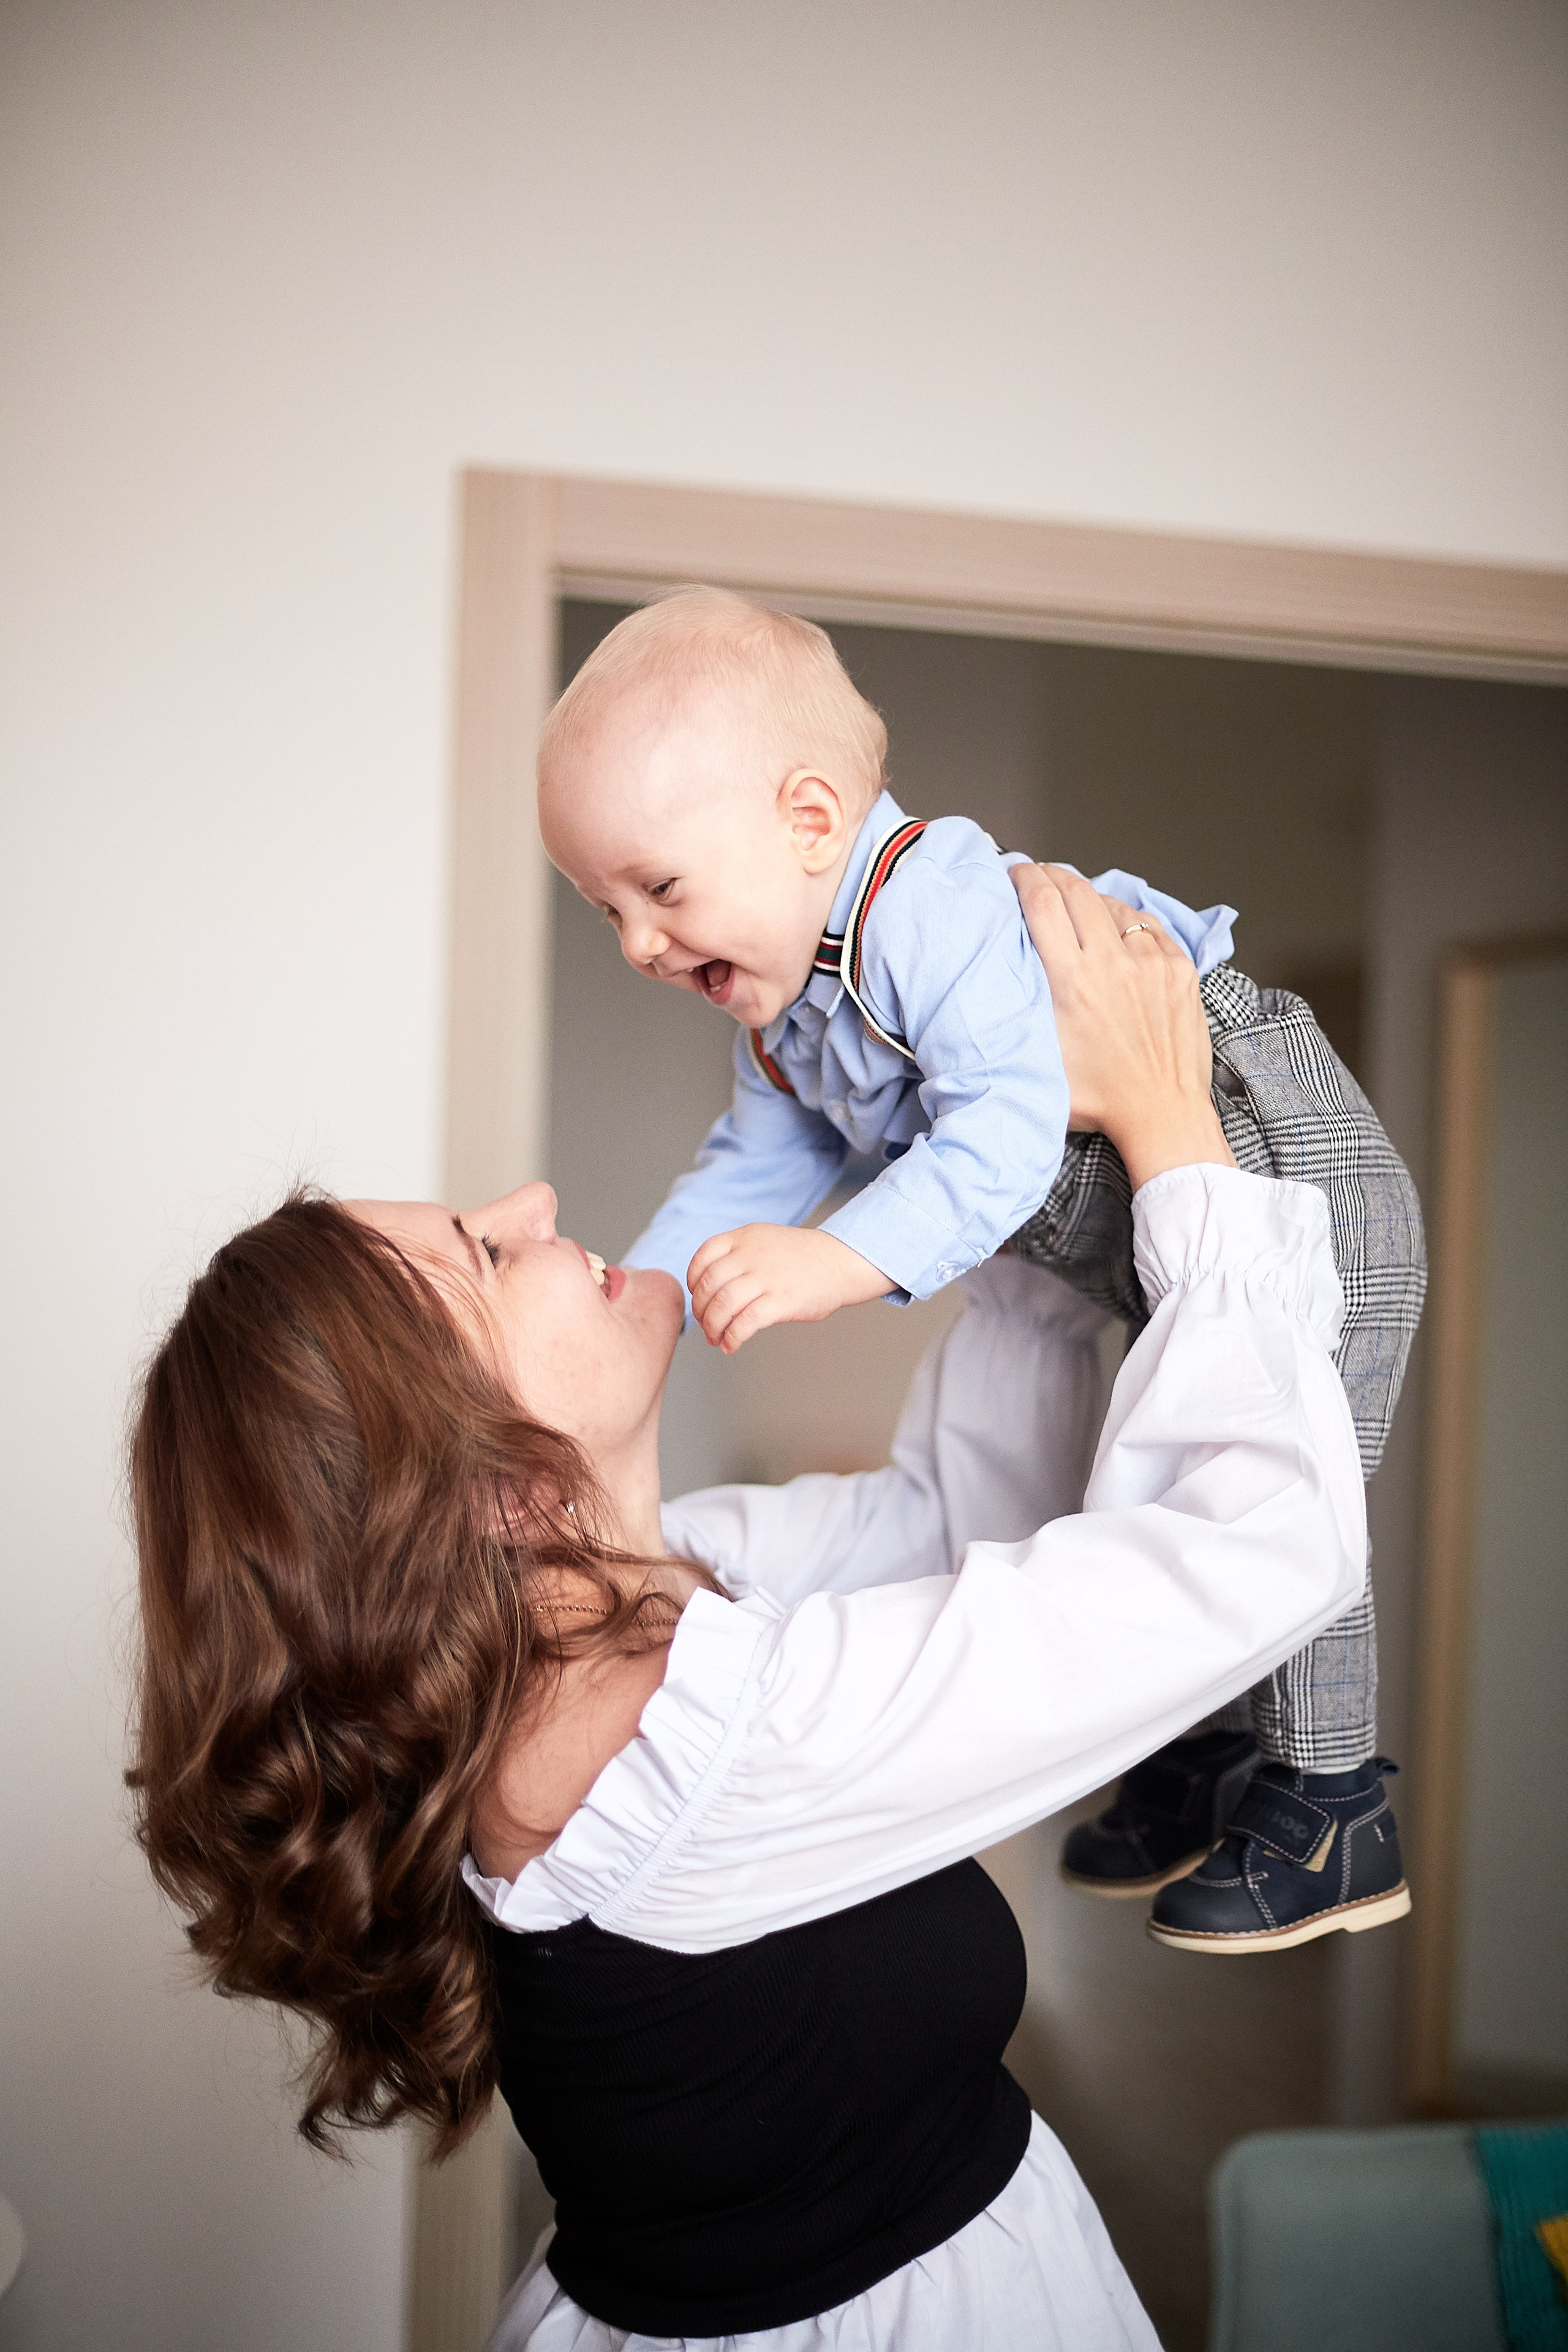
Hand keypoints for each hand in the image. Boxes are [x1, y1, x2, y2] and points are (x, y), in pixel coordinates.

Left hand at [687, 1223, 893, 1352]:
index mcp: (745, 1237)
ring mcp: (765, 1277)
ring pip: (721, 1306)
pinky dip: (732, 1338)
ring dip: (712, 1328)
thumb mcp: (765, 1240)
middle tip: (706, 1325)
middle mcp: (751, 1255)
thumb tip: (711, 1289)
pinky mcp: (779, 1301)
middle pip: (708, 1286)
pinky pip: (743, 1324)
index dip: (694, 1281)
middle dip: (701, 1311)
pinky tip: (731, 1345)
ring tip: (716, 1338)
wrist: (840, 1261)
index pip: (703, 1258)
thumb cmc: (802, 1257)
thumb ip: (739, 1255)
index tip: (698, 1296)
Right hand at [1013, 863, 1234, 1192]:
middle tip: (1040, 875)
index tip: (1016, 872)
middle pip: (1076, 892)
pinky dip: (1128, 922)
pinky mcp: (1180, 970)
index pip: (1043, 903)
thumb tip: (1007, 974)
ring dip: (1090, 899)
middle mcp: (1112, 963)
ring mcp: (1151, 963)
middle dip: (1052, 876)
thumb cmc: (1100, 1098)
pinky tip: (1117, 930)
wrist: (1162, 1113)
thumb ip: (1025, 1011)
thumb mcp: (1041, 1056)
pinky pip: (1150, 927)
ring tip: (1078, 905)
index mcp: (1072, 982)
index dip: (1025, 877)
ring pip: (1114, 905)